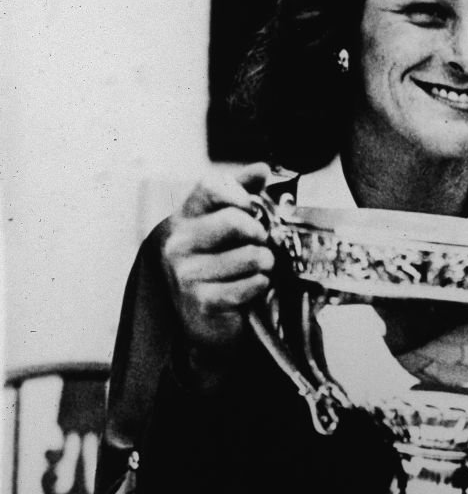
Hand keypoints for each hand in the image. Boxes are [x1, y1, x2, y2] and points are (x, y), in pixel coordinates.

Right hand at [161, 163, 275, 383]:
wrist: (203, 325)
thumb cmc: (216, 271)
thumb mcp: (221, 229)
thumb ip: (240, 194)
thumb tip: (262, 168)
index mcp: (182, 220)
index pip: (211, 186)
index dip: (240, 194)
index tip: (251, 208)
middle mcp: (177, 244)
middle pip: (235, 220)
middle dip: (260, 234)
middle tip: (261, 245)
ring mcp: (186, 274)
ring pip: (251, 255)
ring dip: (265, 264)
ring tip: (256, 270)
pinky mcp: (202, 300)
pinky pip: (253, 283)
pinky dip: (260, 286)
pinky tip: (249, 290)